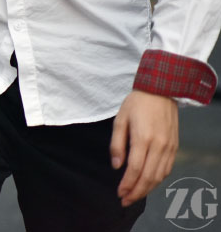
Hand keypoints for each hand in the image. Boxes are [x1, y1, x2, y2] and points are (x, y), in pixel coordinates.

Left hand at [110, 90, 178, 206]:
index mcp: (143, 138)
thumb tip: (117, 166)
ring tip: (134, 195)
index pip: (136, 169)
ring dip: (147, 189)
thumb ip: (117, 144)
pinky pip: (167, 168)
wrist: (161, 90)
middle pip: (149, 177)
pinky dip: (158, 180)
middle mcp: (159, 145)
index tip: (119, 193)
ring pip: (160, 176)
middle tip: (125, 201)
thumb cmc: (137, 103)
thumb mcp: (120, 119)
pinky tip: (148, 183)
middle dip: (137, 192)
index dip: (127, 184)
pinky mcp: (174, 146)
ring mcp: (169, 147)